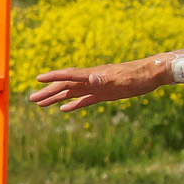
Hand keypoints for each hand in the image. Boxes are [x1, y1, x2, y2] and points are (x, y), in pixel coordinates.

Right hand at [29, 57, 166, 110]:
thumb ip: (105, 79)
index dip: (53, 77)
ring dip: (56, 98)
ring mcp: (98, 86)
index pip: (69, 75)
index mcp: (93, 75)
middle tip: (31, 99)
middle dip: (48, 91)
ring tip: (41, 104)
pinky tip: (64, 109)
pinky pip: (85, 100)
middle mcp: (92, 79)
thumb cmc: (137, 76)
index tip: (37, 79)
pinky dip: (74, 105)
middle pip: (65, 85)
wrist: (152, 74)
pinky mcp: (105, 93)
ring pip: (72, 93)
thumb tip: (91, 79)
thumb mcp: (121, 80)